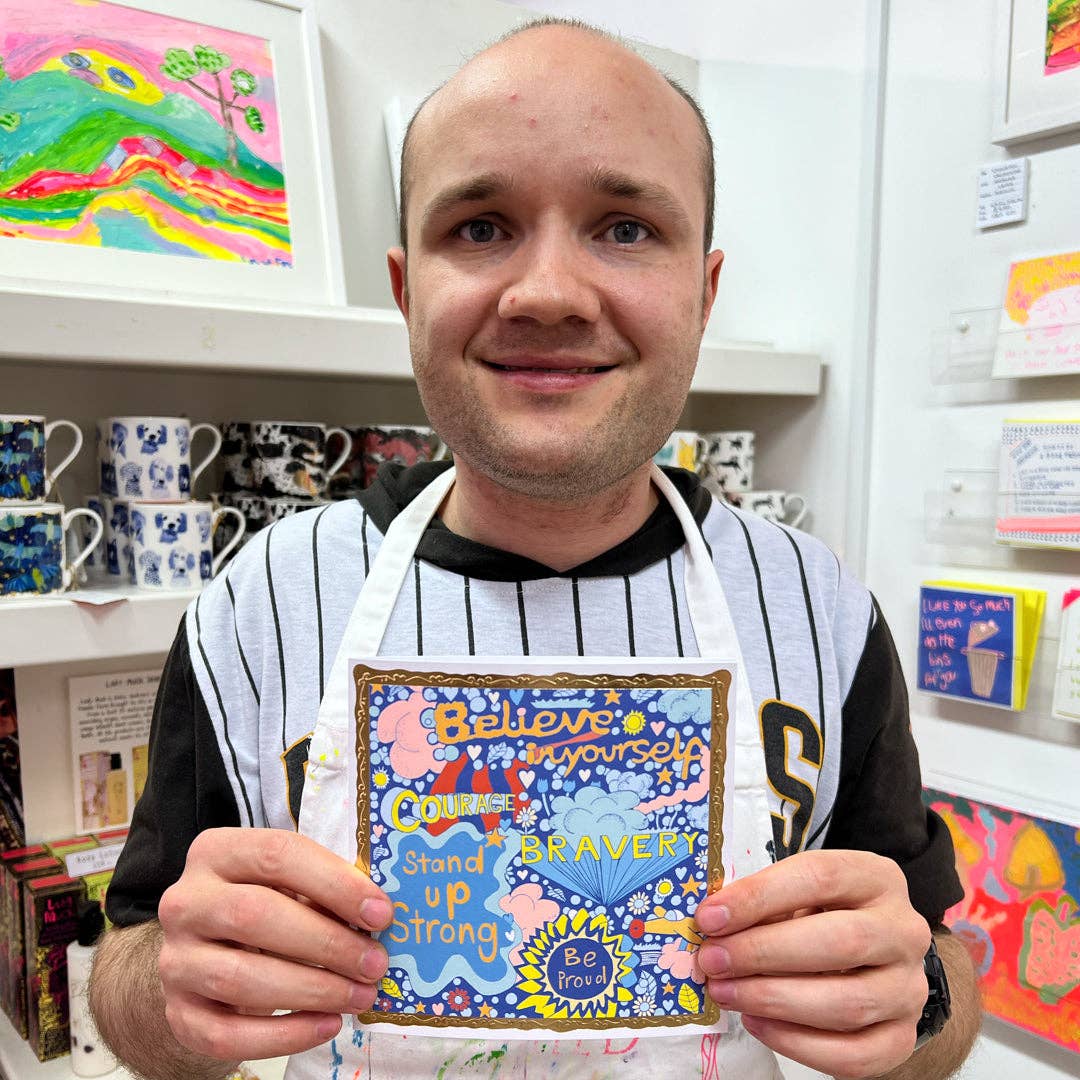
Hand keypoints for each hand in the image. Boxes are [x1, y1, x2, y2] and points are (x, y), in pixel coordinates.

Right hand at [157, 828, 391, 1061]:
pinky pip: (227, 1035)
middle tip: (374, 963)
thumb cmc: (264, 905)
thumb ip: (323, 889)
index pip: (277, 855)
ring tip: (360, 995)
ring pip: (240, 979)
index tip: (381, 913)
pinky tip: (326, 1025)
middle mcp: (186, 902)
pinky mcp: (178, 1014)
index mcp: (217, 852)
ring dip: (312, 990)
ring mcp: (174, 960)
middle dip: (326, 943)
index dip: (334, 883)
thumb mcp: (289, 882)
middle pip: (256, 916)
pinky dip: (283, 1035)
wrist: (203, 954)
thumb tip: (377, 915)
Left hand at [695, 849, 930, 1079]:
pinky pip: (853, 1055)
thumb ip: (765, 903)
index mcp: (876, 877)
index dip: (759, 897)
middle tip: (713, 960)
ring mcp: (909, 988)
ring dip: (775, 1000)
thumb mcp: (799, 893)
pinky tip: (757, 1023)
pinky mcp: (901, 1038)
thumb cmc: (822, 915)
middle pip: (841, 941)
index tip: (710, 917)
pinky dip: (798, 1044)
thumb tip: (712, 924)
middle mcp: (904, 931)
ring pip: (848, 1003)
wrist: (873, 959)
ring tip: (726, 993)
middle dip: (764, 953)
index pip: (819, 877)